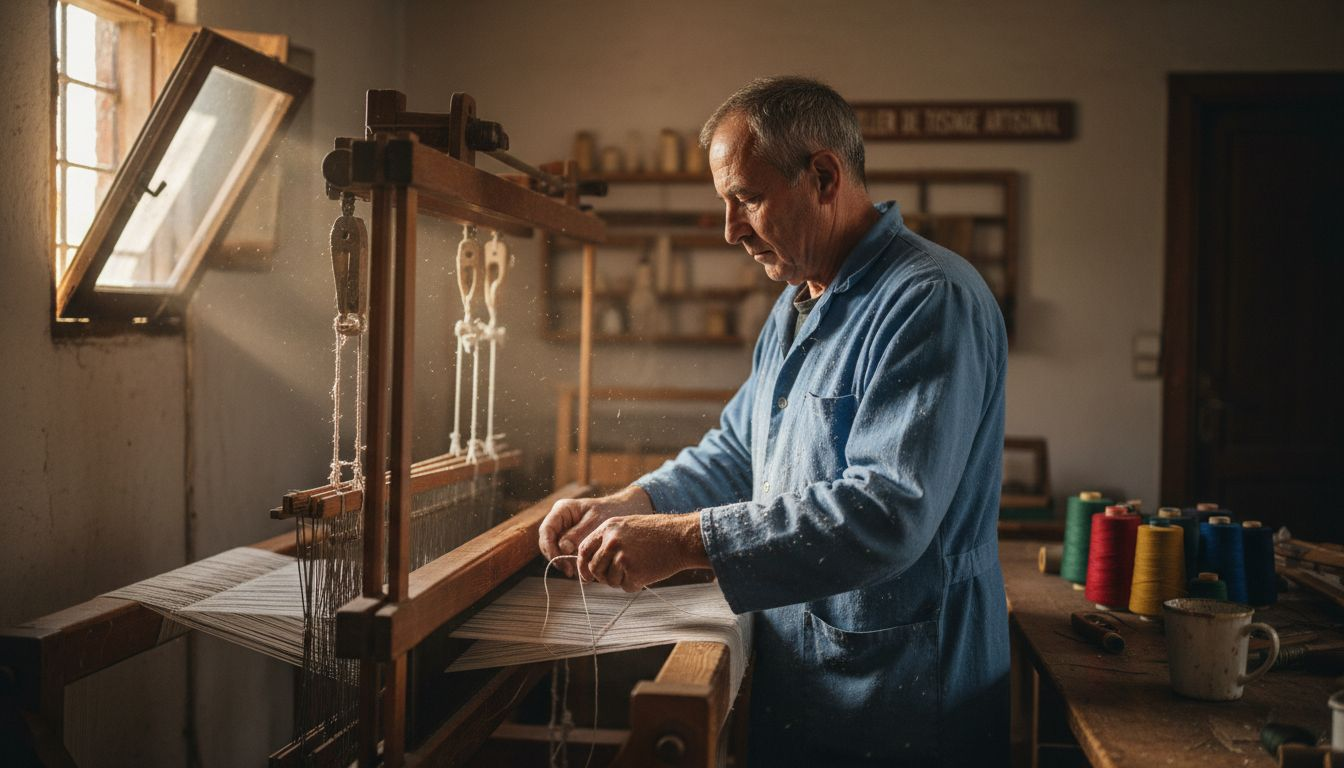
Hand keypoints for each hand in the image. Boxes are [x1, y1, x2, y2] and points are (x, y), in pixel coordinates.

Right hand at [538, 486, 653, 576]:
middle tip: (569, 571)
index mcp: (562, 510)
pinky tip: (582, 570)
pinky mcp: (571, 540)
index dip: (550, 548)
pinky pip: (566, 553)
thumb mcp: (595, 521)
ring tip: (577, 572)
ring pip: (556, 550)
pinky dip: (571, 562)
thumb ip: (578, 534)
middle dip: (556, 558)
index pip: (546, 530)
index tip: (561, 562)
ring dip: (564, 562)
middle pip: (547, 542)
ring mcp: (564, 530)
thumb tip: (563, 548)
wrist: (624, 510)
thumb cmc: (610, 511)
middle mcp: (559, 520)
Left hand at [576, 512, 707, 591]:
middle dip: (602, 576)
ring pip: (609, 580)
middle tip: (618, 574)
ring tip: (638, 568)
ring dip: (620, 580)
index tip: (587, 576)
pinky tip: (647, 572)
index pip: (584, 550)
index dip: (583, 565)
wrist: (682, 537)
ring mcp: (622, 557)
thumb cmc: (658, 532)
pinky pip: (626, 587)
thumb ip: (608, 540)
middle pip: (594, 568)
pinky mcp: (634, 572)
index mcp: (608, 528)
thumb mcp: (628, 526)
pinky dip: (635, 584)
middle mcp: (612, 542)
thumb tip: (592, 562)